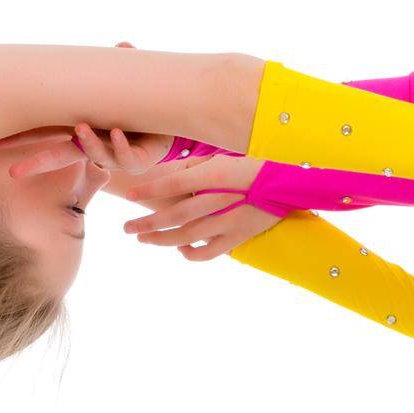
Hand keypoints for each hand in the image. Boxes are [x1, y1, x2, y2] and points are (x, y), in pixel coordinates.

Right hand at [0, 41, 169, 177]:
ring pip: (95, 155)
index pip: (47, 131)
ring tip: (81, 127)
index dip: (23, 137)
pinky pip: (124, 157)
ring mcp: (113, 154)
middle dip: (37, 163)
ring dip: (87, 143)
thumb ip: (121, 65)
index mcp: (83, 126)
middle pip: (60, 156)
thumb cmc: (141, 106)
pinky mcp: (135, 162)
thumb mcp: (127, 84)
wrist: (172, 125)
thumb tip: (122, 45)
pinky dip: (119, 145)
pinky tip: (115, 133)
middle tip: (14, 172)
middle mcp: (94, 143)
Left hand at [117, 154, 280, 258]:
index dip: (149, 190)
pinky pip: (209, 253)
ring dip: (161, 240)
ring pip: (188, 237)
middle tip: (127, 228)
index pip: (174, 185)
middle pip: (175, 216)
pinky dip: (191, 254)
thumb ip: (191, 168)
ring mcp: (229, 222)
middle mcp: (220, 200)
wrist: (286, 185)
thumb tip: (163, 179)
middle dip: (147, 223)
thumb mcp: (219, 158)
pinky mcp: (238, 237)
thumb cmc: (248, 168)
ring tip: (143, 239)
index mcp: (214, 176)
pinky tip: (179, 249)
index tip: (130, 195)